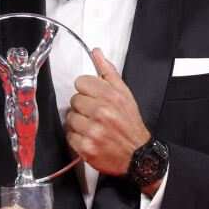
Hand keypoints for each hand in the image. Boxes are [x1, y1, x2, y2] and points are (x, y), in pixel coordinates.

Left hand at [66, 48, 149, 176]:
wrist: (137, 155)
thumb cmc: (130, 125)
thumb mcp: (125, 94)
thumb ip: (108, 72)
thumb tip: (97, 53)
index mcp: (111, 96)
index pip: (81, 82)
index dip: (87, 90)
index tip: (94, 98)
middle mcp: (102, 113)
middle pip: (74, 100)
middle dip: (84, 107)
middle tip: (96, 115)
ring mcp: (93, 131)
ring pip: (70, 117)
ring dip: (79, 123)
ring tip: (94, 127)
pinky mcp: (86, 147)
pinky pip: (70, 136)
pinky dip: (78, 138)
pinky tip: (91, 138)